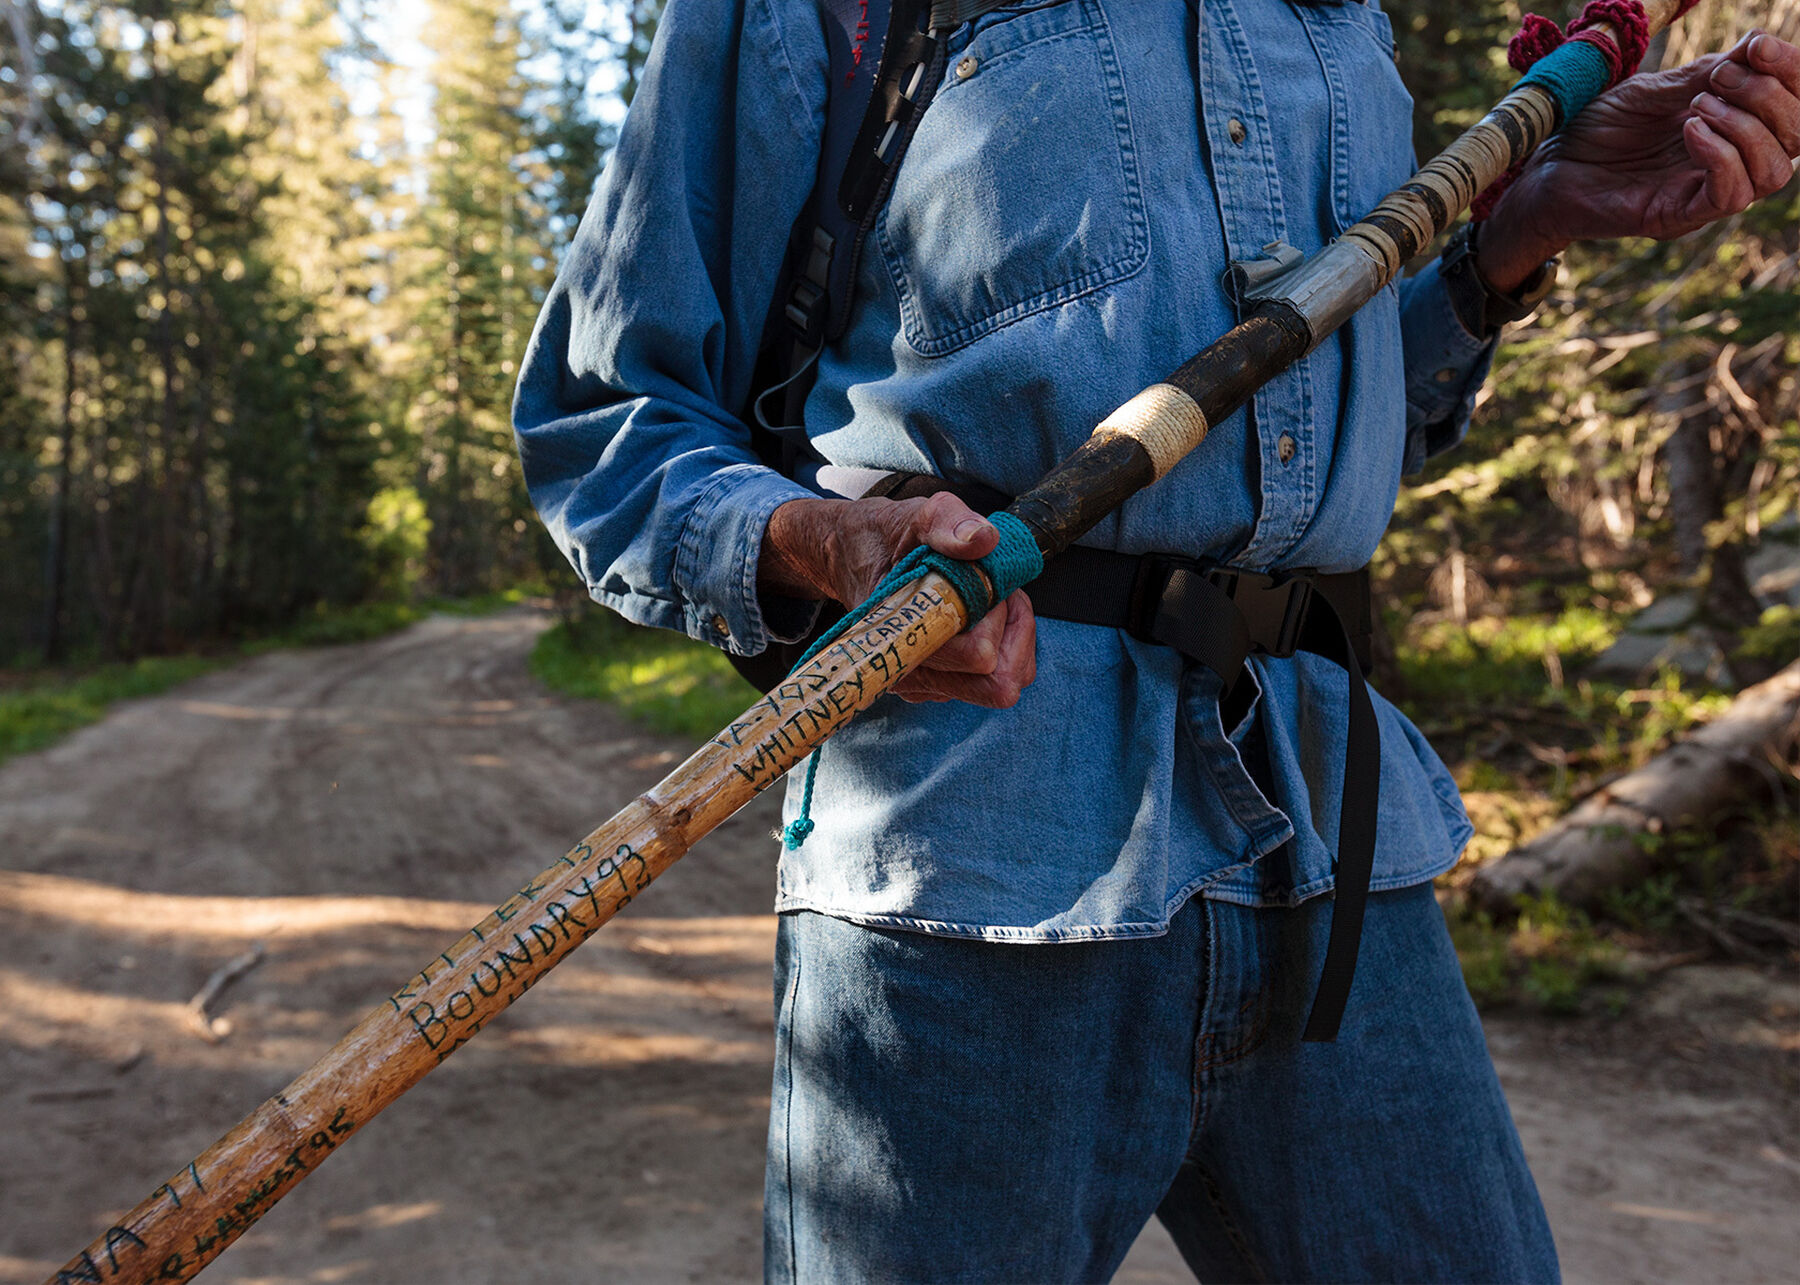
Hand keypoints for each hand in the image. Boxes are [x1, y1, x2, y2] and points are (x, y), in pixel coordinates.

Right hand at [759, 492, 1036, 707]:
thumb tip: (984, 541)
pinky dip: (1000, 648)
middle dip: (1013, 635)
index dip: (995, 616)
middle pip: (998, 685)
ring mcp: (925, 686)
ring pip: (1000, 686)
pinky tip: (979, 615)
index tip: (983, 580)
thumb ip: (948, 522)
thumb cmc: (885, 537)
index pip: (978, 656)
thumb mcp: (916, 516)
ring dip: (1009, 640)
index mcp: (902, 641)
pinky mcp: (938, 685)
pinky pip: (991, 682)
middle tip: (1000, 594)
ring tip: (990, 601)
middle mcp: (911, 675)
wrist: (853, 554)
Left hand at [1478, 30, 1799, 290]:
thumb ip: (1704, 75)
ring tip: (1699, 106)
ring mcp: (1704, 192)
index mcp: (1730, 125)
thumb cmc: (1595, 128)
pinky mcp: (1678, 217)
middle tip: (1719, 78)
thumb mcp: (1653, 91)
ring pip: (1774, 172)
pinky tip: (1690, 130)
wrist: (1544, 167)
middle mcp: (1728, 161)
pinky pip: (1730, 195)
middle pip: (1796, 139)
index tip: (1760, 45)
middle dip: (1771, 98)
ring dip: (1748, 129)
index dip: (1791, 73)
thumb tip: (1756, 47)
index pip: (1794, 106)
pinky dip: (1721, 156)